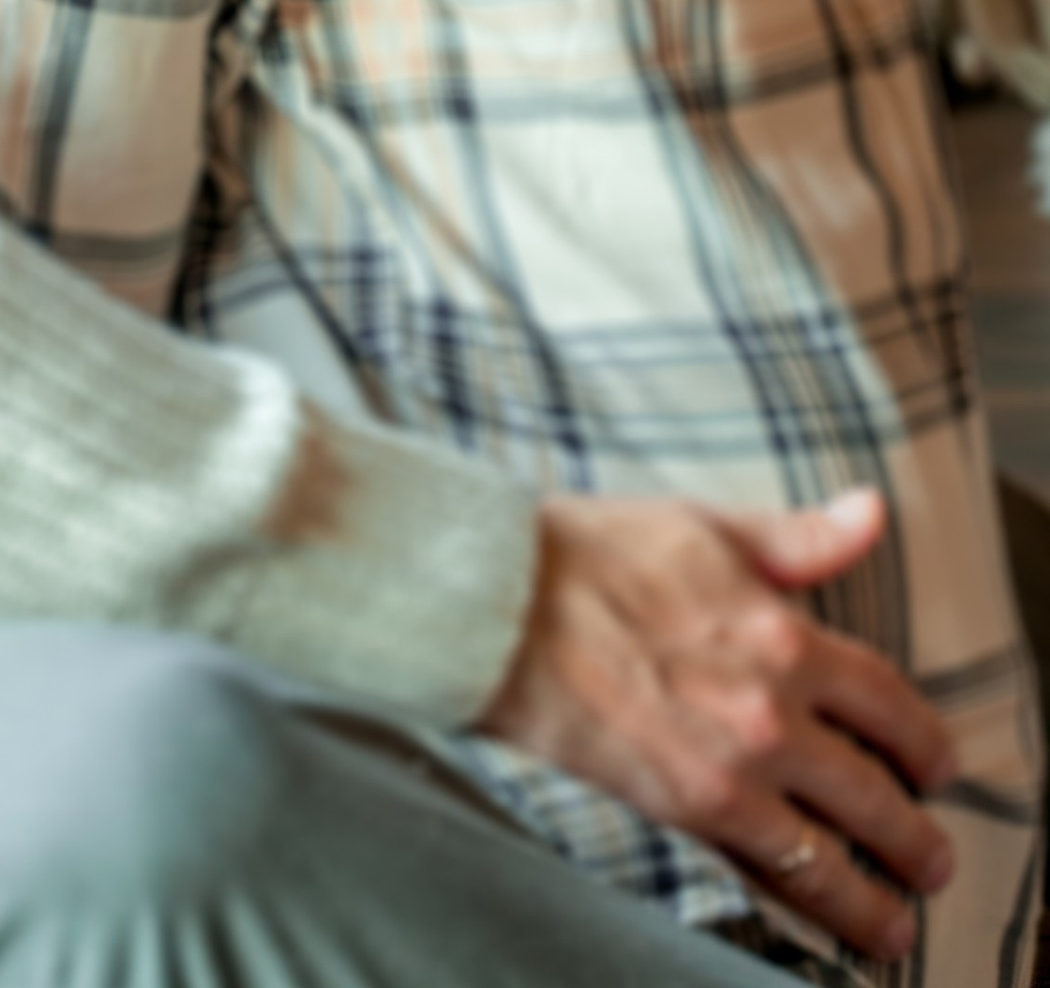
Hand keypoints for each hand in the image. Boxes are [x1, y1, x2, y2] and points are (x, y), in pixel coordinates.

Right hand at [483, 489, 954, 964]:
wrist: (499, 603)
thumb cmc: (590, 555)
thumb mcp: (705, 527)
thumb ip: (798, 537)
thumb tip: (872, 514)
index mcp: (784, 632)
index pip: (889, 702)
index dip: (924, 742)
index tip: (937, 766)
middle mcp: (773, 710)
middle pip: (876, 793)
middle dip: (914, 837)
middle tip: (929, 862)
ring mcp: (733, 769)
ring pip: (831, 855)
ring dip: (873, 897)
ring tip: (893, 922)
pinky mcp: (686, 811)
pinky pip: (767, 873)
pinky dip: (803, 903)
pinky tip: (815, 915)